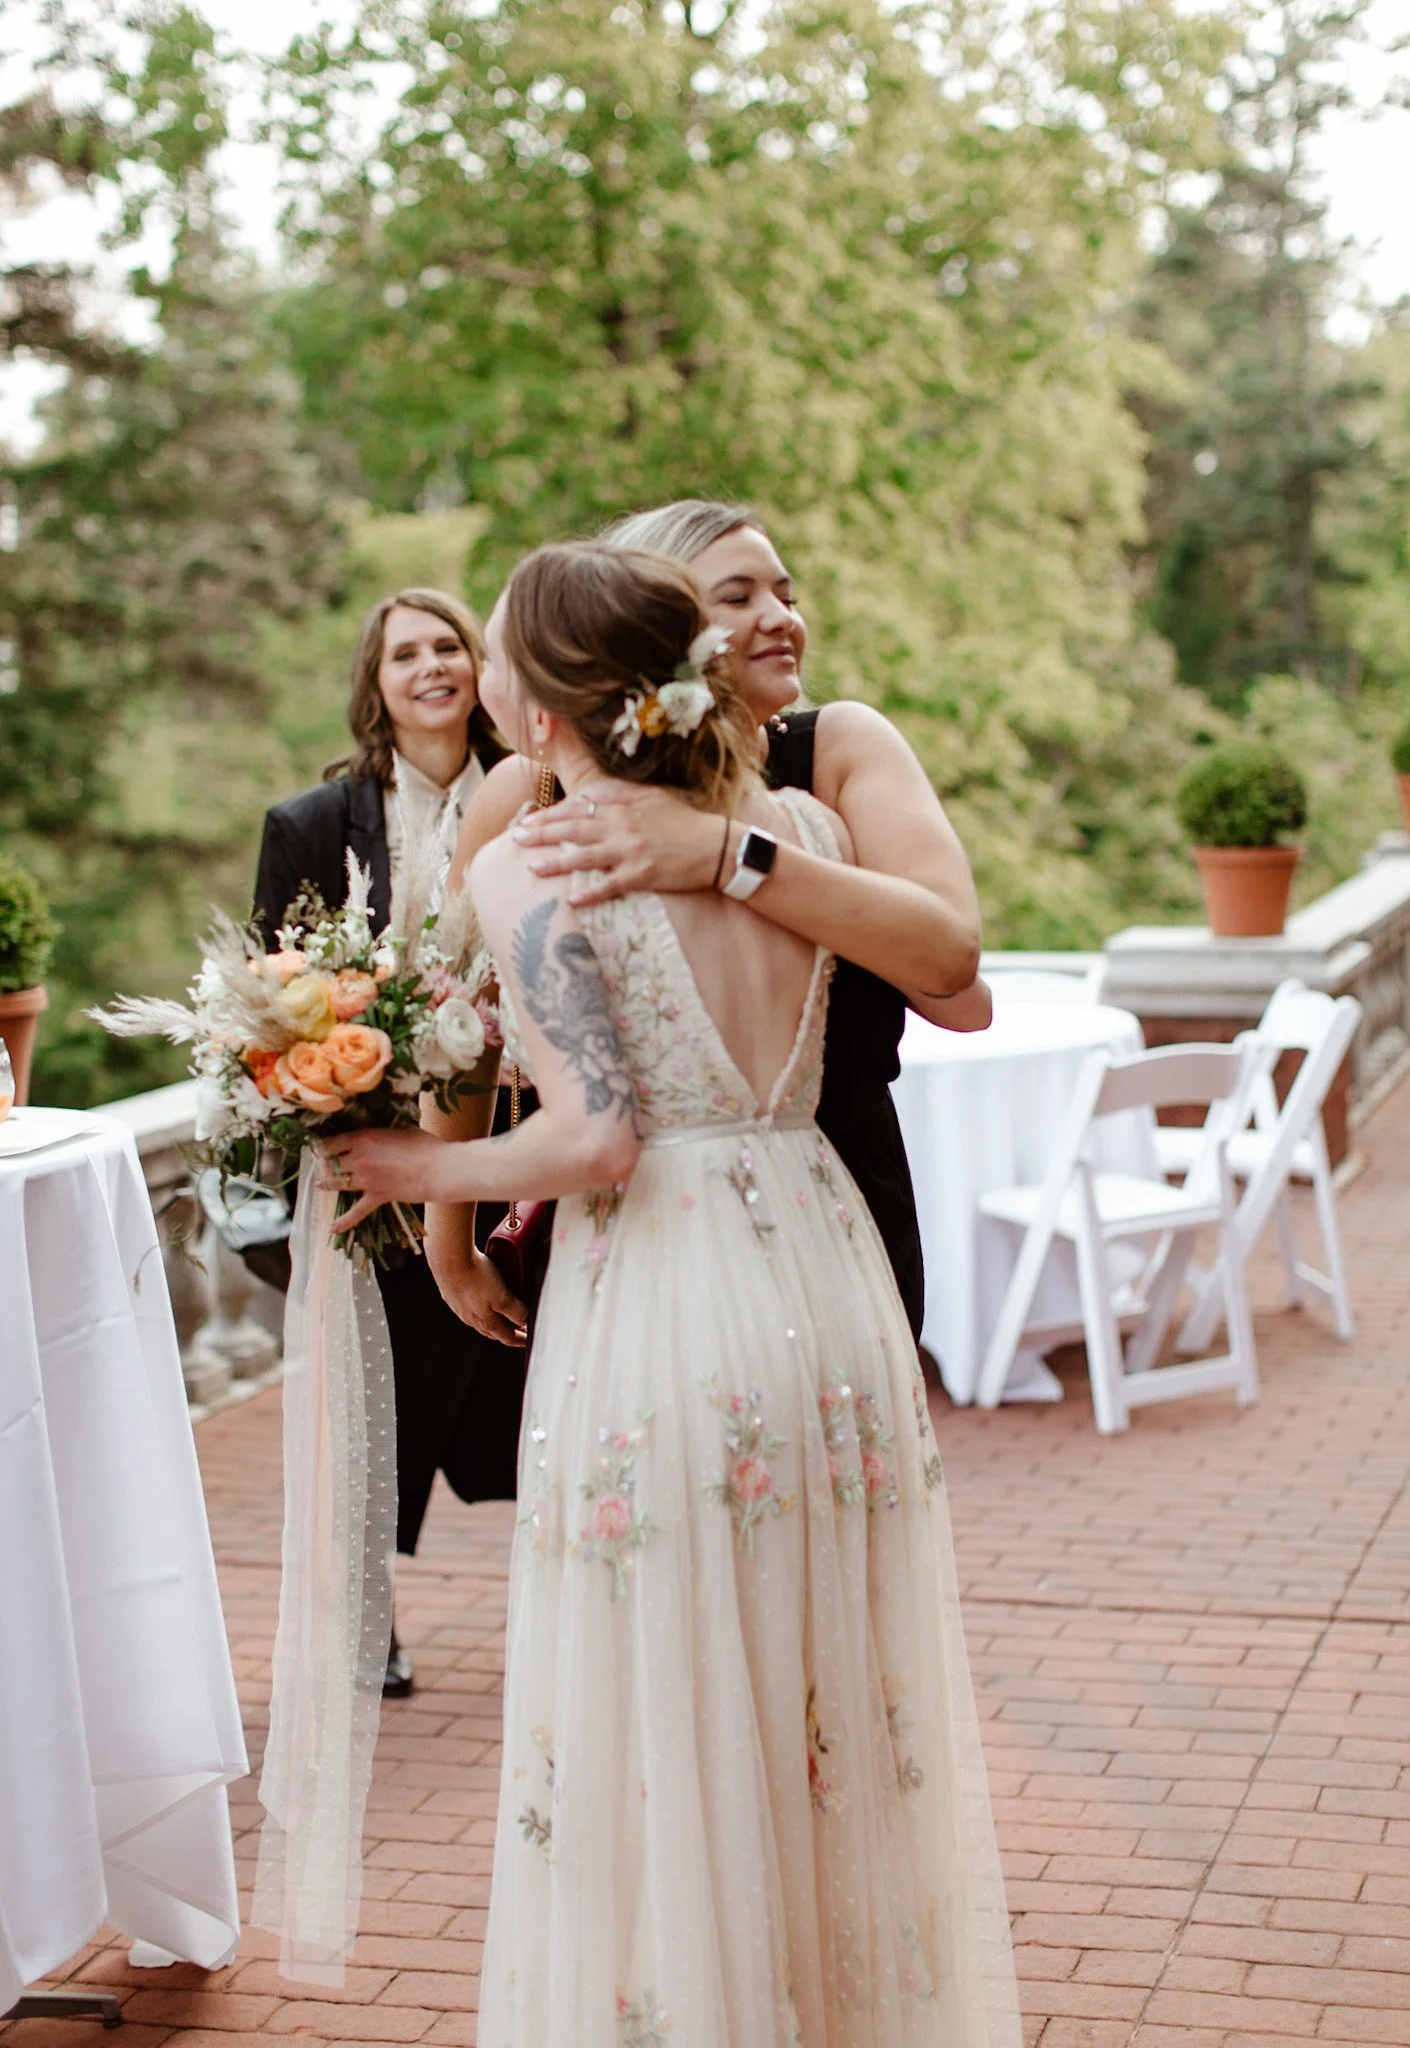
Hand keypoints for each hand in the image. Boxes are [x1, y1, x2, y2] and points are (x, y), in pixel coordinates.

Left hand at [322, 1127, 451, 1233]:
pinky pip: (356, 1211)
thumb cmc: (425, 1145)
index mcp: (363, 1138)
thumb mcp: (400, 1129)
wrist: (438, 1169)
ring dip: (326, 1183)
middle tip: (322, 1164)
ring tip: (320, 1184)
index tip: (320, 1146)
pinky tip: (332, 1228)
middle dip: (325, 1163)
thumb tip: (379, 1134)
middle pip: (331, 1163)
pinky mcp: (376, 1197)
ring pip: (337, 1183)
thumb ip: (383, 1132)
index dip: (324, 1145)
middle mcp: (359, 1159)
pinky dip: (344, 1221)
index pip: (333, 1142)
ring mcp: (366, 1180)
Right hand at [426, 1240, 527, 1345]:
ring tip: (501, 1316)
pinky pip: (467, 1306)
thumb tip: (524, 1321)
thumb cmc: (478, 1277)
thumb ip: (516, 1312)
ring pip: (478, 1320)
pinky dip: (478, 1308)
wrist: (449, 1259)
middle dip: (507, 1332)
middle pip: (492, 1332)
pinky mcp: (451, 1294)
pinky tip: (480, 1299)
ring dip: (492, 1321)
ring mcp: (458, 1307)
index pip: (507, 1337)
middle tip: (520, 1328)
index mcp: (485, 1322)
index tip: (529, 1340)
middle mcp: (470, 1318)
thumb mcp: (504, 1297)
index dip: (520, 1339)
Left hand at [510, 784, 724, 904]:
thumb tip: (592, 796)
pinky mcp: (641, 875)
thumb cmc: (684, 821)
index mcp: (621, 808)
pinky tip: (572, 900)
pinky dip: (590, 893)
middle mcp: (621, 827)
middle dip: (541, 834)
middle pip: (572, 830)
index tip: (528, 820)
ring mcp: (630, 852)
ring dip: (555, 862)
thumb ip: (620, 796)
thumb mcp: (652, 797)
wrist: (715, 846)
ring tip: (532, 867)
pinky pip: (609, 885)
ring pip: (584, 857)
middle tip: (516, 838)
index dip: (549, 815)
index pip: (577, 809)